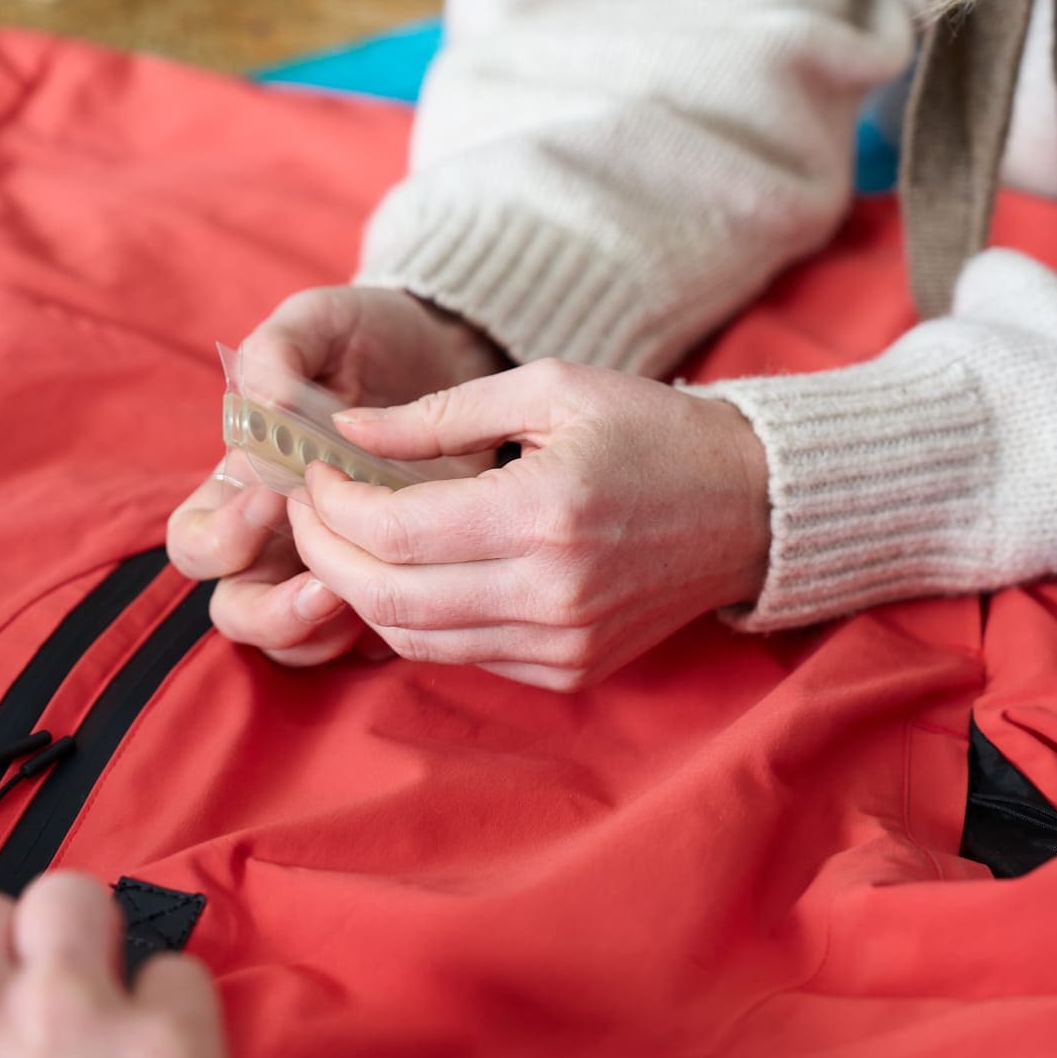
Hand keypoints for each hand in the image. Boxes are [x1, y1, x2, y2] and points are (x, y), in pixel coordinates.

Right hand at [167, 287, 506, 665]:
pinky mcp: (392, 582)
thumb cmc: (368, 337)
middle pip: (235, 611)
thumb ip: (278, 349)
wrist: (451, 350)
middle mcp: (276, 541)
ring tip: (362, 596)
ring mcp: (333, 568)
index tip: (273, 495)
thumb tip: (258, 399)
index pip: (195, 543)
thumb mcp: (320, 323)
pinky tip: (413, 598)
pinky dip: (381, 633)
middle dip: (270, 609)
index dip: (221, 537)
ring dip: (320, 631)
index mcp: (243, 486)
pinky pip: (369, 641)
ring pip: (294, 643)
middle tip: (323, 578)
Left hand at [285, 359, 771, 690]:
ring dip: (361, 593)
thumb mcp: (551, 387)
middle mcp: (552, 592)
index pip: (394, 532)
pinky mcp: (571, 669)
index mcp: (544, 512)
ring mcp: (563, 642)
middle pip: (388, 599)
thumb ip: (439, 413)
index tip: (312, 475)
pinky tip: (408, 573)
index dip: (331, 507)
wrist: (748, 506)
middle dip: (324, 556)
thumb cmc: (651, 431)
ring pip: (415, 640)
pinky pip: (462, 656)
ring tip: (345, 542)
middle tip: (307, 514)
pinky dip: (418, 620)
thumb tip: (345, 431)